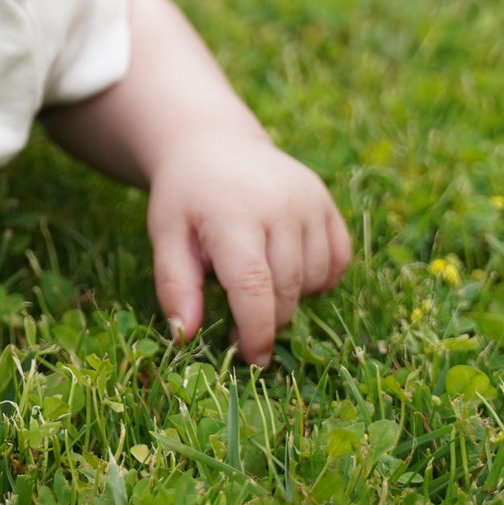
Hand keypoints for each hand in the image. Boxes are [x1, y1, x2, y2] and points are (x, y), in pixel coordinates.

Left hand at [147, 134, 352, 365]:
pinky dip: (319, 277)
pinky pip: (338, 260)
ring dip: (292, 297)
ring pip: (315, 279)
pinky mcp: (326, 202)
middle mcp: (279, 204)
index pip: (254, 287)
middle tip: (242, 323)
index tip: (251, 359)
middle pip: (287, 289)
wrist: (213, 145)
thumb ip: (175, 285)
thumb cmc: (185, 198)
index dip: (256, 331)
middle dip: (268, 320)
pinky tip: (288, 268)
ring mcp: (309, 201)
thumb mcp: (165, 236)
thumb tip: (185, 336)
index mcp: (233, 214)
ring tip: (258, 279)